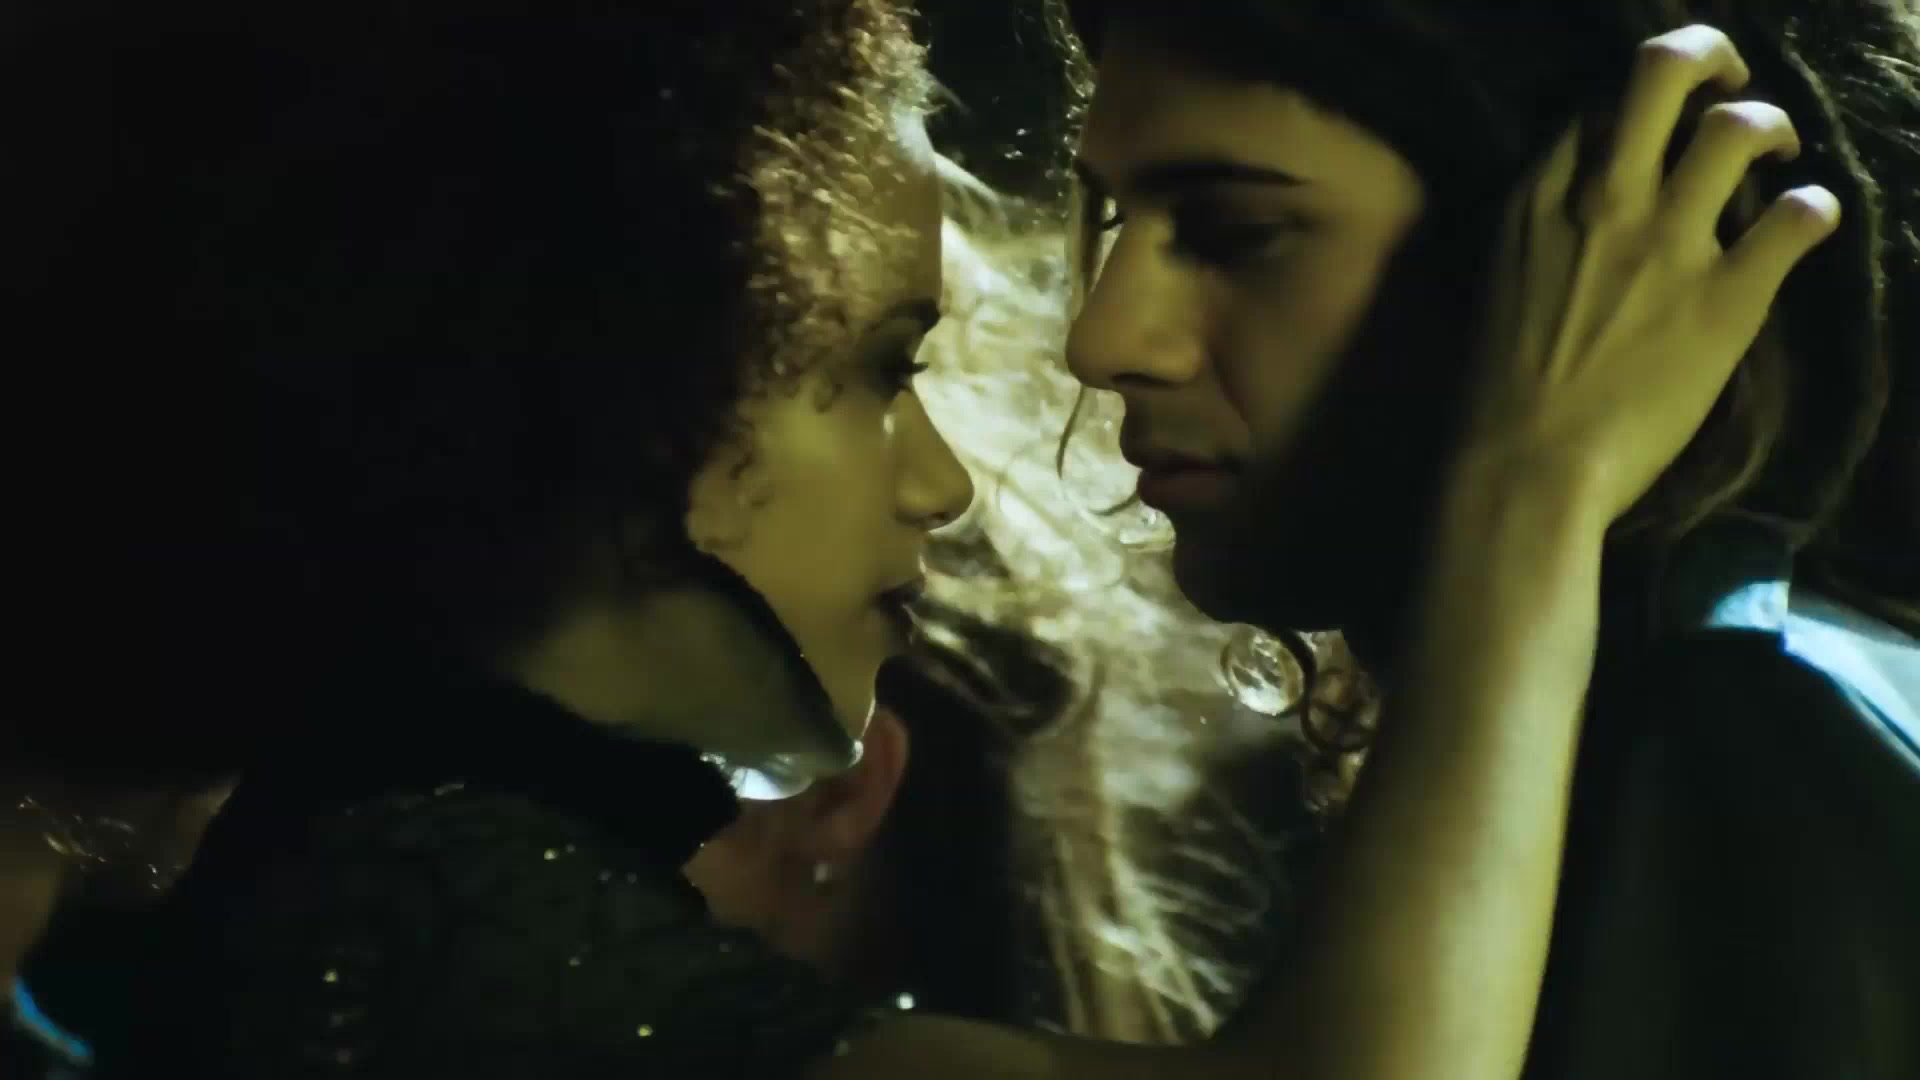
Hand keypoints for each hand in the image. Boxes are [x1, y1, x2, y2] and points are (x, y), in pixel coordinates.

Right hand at [1459, 24, 1839, 525]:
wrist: (1524, 471)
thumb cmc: (1492, 398)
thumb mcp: (1491, 288)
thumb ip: (1532, 235)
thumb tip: (1568, 220)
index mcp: (1536, 201)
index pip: (1595, 107)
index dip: (1630, 109)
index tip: (1647, 135)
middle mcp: (1604, 202)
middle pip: (1665, 71)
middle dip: (1707, 60)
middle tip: (1725, 87)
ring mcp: (1668, 245)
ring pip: (1740, 127)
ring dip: (1770, 127)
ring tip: (1776, 154)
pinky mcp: (1727, 298)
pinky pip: (1800, 218)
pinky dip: (1815, 211)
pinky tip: (1807, 226)